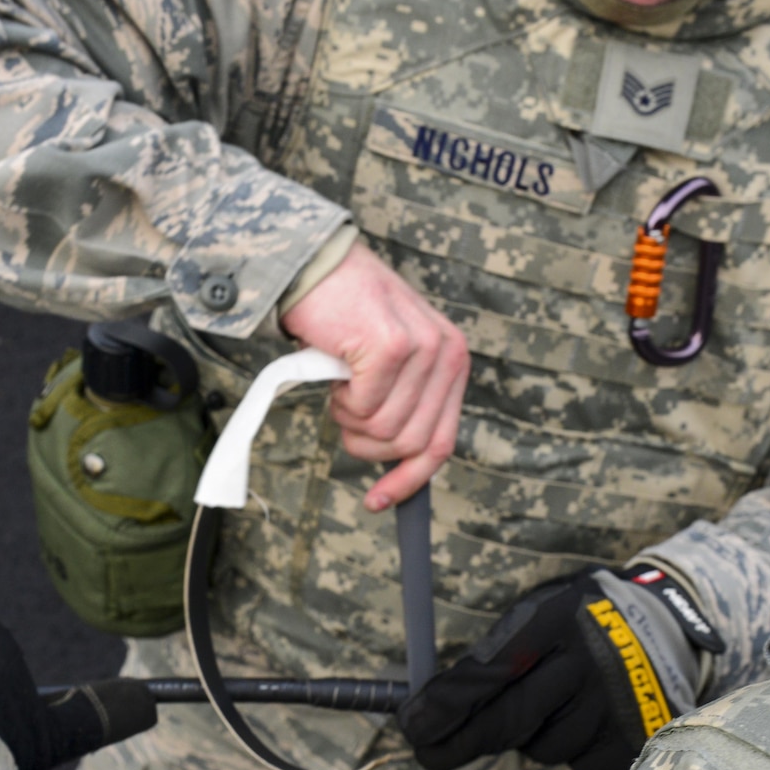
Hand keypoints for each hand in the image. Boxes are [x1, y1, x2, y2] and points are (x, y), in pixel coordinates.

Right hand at [281, 242, 469, 510]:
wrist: (315, 268)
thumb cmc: (345, 318)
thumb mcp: (392, 365)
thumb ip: (406, 406)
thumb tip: (400, 467)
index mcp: (453, 362)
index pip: (441, 443)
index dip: (409, 481)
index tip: (377, 502)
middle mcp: (448, 354)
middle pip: (410, 443)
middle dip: (367, 444)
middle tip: (344, 413)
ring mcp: (423, 350)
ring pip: (384, 430)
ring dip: (350, 418)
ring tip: (341, 385)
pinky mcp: (392, 347)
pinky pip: (363, 408)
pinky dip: (340, 399)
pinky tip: (336, 369)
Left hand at [398, 565, 722, 769]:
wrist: (670, 628)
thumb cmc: (582, 619)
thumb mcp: (541, 609)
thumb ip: (496, 651)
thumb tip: (433, 704)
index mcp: (558, 619)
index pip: (490, 671)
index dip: (445, 705)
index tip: (412, 726)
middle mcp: (590, 661)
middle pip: (508, 720)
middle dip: (458, 742)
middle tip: (427, 751)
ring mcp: (615, 704)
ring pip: (538, 748)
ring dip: (523, 738)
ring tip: (547, 705)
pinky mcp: (634, 738)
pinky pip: (574, 764)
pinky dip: (565, 749)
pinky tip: (580, 719)